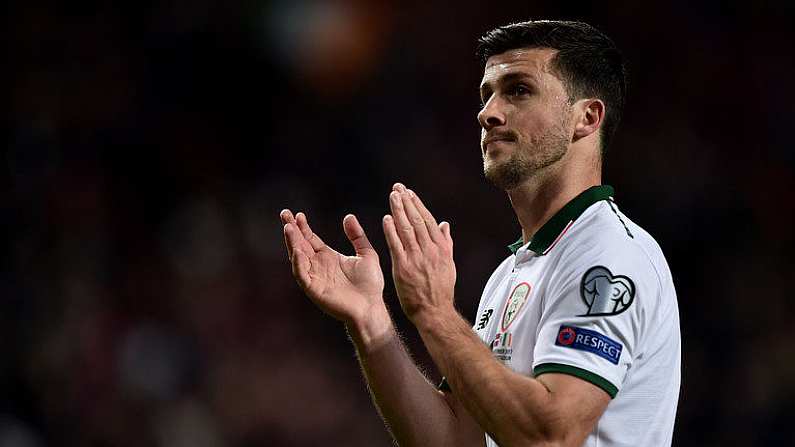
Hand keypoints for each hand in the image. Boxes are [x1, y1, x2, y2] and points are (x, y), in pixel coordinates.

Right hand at [281, 210, 384, 326]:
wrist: (371, 307)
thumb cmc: (370, 284)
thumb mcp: (367, 253)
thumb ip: (357, 236)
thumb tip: (348, 216)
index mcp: (328, 257)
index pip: (310, 239)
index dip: (303, 227)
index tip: (298, 214)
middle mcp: (318, 266)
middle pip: (300, 244)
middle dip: (291, 230)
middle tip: (285, 214)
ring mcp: (314, 277)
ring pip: (297, 257)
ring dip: (292, 243)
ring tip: (289, 228)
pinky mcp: (314, 289)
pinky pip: (302, 275)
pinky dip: (298, 263)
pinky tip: (297, 251)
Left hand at [382, 184, 455, 323]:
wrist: (435, 312)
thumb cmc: (441, 290)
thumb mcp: (449, 264)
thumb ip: (446, 243)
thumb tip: (445, 224)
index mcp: (441, 248)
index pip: (428, 221)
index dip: (418, 205)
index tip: (410, 193)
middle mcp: (430, 250)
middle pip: (417, 221)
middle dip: (407, 202)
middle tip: (398, 188)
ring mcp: (417, 258)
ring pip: (407, 229)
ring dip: (399, 211)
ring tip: (393, 196)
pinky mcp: (404, 268)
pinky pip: (397, 245)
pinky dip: (392, 231)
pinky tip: (387, 219)